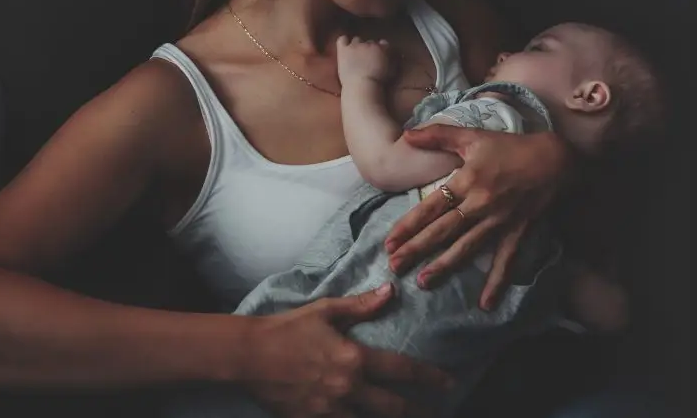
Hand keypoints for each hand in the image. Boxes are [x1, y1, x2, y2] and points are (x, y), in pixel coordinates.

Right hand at [240, 283, 451, 416]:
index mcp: (354, 359)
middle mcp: (347, 388)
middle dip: (416, 411)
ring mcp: (329, 409)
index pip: (402, 371)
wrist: (247, 356)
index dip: (429, 378)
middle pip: (392, 408)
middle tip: (434, 413)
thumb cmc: (287, 328)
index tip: (448, 383)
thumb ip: (362, 305)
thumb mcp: (326, 311)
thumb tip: (391, 291)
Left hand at [336, 36, 393, 86]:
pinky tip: (344, 46)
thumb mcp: (390, 71)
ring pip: (357, 40)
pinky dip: (344, 41)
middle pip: (370, 42)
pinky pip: (342, 40)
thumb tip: (388, 55)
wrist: (361, 86)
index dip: (381, 49)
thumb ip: (390, 60)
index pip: (383, 43)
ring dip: (357, 45)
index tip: (379, 56)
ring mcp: (355, 46)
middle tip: (367, 58)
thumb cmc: (378, 82)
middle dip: (369, 48)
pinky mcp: (344, 50)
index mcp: (382, 49)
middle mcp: (369, 44)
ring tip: (356, 54)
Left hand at [384, 127, 572, 309]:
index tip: (389, 241)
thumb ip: (437, 136)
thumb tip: (406, 134)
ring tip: (424, 282)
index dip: (409, 225)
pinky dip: (496, 282)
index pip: (431, 207)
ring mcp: (498, 220)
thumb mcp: (473, 136)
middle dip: (417, 249)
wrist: (554, 159)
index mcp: (466, 181)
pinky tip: (485, 304)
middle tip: (394, 266)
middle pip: (442, 230)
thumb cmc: (511, 146)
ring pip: (466, 247)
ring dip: (444, 266)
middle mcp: (479, 204)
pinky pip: (505, 260)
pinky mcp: (517, 231)